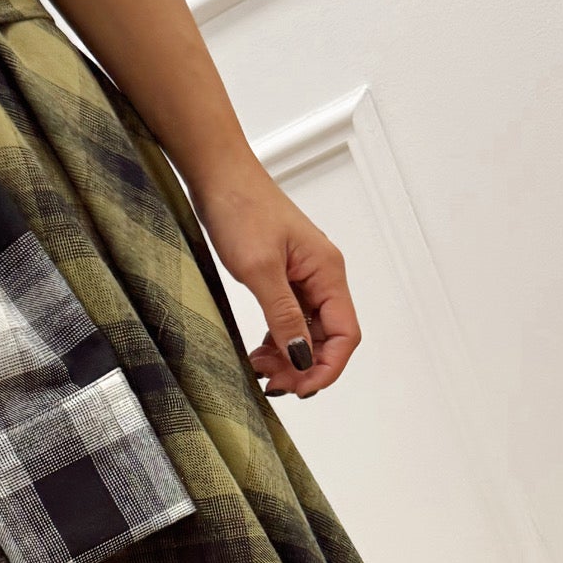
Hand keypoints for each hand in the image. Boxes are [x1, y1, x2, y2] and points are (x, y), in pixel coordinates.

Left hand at [189, 161, 360, 397]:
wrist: (218, 175)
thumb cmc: (241, 208)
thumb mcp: (260, 270)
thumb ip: (284, 316)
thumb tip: (302, 357)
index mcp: (328, 272)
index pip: (345, 334)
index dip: (326, 367)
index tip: (300, 388)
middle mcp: (322, 276)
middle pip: (328, 338)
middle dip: (304, 366)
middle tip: (272, 382)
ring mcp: (303, 276)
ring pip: (308, 332)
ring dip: (289, 357)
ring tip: (260, 369)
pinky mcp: (283, 276)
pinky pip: (290, 319)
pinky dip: (278, 340)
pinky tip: (259, 351)